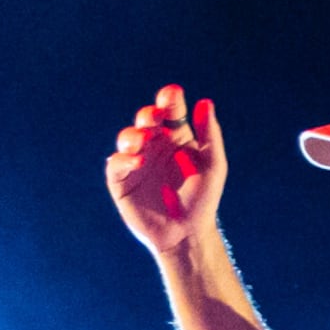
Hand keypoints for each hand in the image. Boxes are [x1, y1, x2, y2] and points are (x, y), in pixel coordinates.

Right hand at [105, 84, 227, 255]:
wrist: (186, 234)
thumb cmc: (203, 200)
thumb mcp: (213, 166)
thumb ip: (210, 134)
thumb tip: (205, 101)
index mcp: (177, 137)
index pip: (170, 110)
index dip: (169, 98)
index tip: (171, 95)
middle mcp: (155, 145)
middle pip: (146, 119)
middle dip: (148, 115)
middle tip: (154, 118)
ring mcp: (137, 161)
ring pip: (128, 137)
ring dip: (132, 134)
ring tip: (141, 140)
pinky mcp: (122, 181)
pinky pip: (116, 164)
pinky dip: (123, 158)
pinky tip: (137, 160)